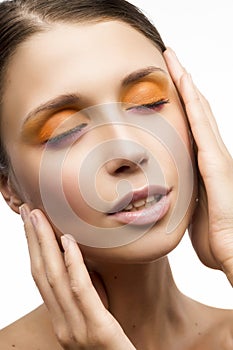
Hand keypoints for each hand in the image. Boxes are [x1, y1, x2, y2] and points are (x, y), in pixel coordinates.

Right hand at [20, 205, 135, 348]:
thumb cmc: (115, 348)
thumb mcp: (95, 318)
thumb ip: (85, 294)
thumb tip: (80, 260)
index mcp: (60, 321)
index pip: (41, 278)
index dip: (32, 248)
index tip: (28, 222)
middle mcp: (62, 325)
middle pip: (42, 274)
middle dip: (33, 239)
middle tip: (27, 210)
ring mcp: (76, 330)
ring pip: (55, 279)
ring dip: (46, 244)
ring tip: (39, 217)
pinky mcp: (98, 332)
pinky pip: (81, 292)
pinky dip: (73, 264)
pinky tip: (69, 241)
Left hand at [164, 48, 232, 285]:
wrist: (231, 251)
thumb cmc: (212, 235)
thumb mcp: (190, 207)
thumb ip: (183, 191)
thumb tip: (169, 187)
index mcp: (203, 163)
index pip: (190, 124)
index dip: (180, 101)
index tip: (162, 84)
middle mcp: (211, 154)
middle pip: (197, 111)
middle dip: (183, 84)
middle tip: (168, 61)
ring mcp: (216, 155)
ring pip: (200, 111)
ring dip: (187, 84)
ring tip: (173, 60)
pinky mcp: (216, 162)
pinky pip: (202, 126)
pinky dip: (193, 103)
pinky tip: (185, 83)